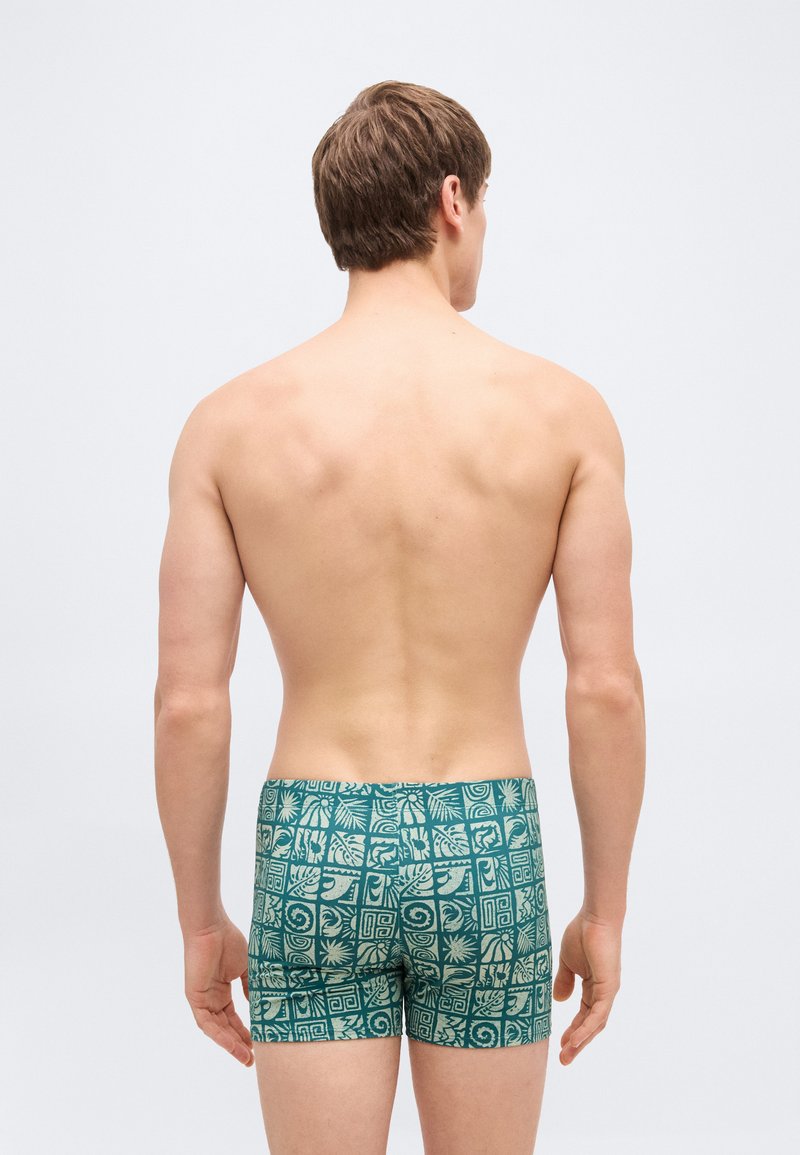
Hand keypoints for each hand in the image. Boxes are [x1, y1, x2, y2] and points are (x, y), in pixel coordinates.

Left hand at [183, 917, 253, 1066]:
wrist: (211, 927)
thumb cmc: (228, 940)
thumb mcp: (246, 967)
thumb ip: (250, 986)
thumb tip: (258, 1004)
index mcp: (222, 990)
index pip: (233, 1018)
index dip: (245, 1032)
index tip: (259, 1044)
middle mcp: (211, 998)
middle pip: (225, 1027)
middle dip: (239, 1044)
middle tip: (253, 1059)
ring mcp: (202, 999)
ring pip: (216, 1029)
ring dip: (230, 1045)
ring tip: (245, 1058)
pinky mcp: (195, 998)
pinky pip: (206, 1023)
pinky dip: (219, 1035)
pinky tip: (231, 1045)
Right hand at [553, 909, 621, 1064]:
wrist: (595, 917)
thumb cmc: (582, 933)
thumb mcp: (567, 961)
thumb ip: (564, 980)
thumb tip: (559, 1000)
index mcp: (594, 986)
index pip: (584, 1014)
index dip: (573, 1029)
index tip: (559, 1043)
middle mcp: (603, 992)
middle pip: (591, 1024)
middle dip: (577, 1043)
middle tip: (563, 1059)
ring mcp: (607, 991)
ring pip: (595, 1024)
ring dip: (581, 1041)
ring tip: (566, 1056)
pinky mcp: (608, 988)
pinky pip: (597, 1015)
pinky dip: (586, 1029)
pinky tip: (574, 1040)